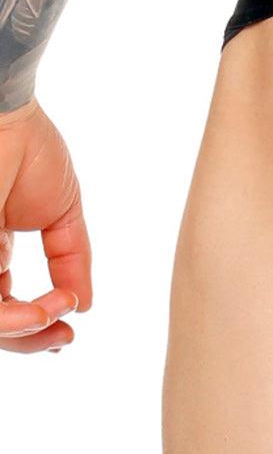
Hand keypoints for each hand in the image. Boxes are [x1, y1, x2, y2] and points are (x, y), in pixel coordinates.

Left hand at [0, 98, 90, 352]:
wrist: (5, 116)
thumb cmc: (29, 150)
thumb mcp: (62, 213)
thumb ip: (72, 259)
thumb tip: (83, 304)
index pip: (5, 304)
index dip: (36, 323)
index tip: (69, 329)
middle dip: (30, 338)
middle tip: (64, 336)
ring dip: (23, 330)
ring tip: (55, 315)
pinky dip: (10, 317)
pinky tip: (42, 308)